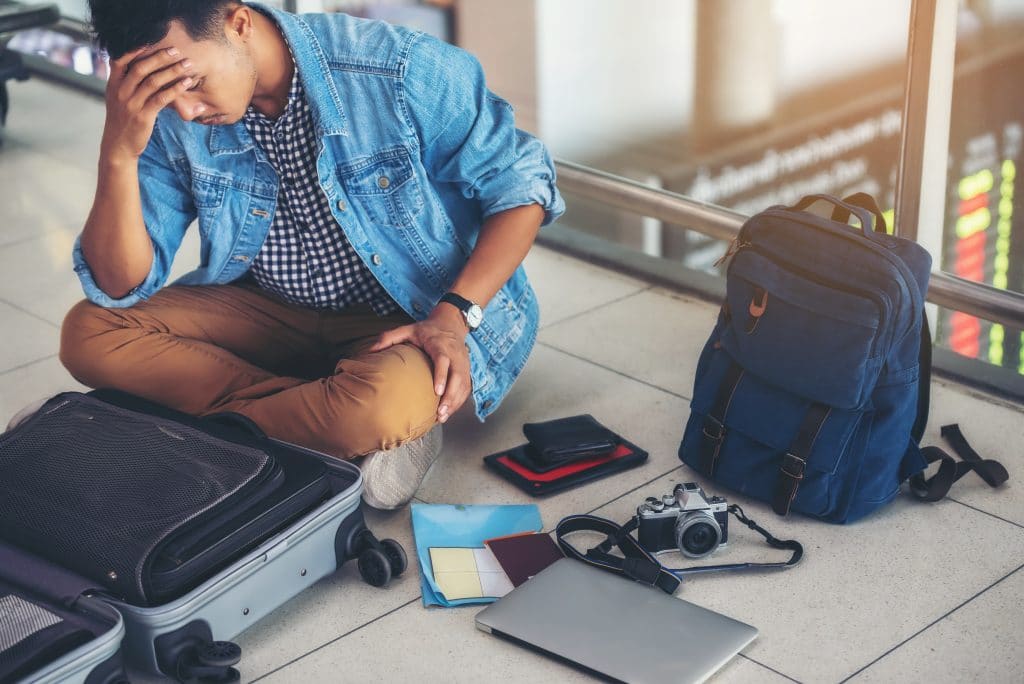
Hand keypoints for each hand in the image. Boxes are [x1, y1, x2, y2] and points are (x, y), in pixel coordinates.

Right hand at [100, 47, 200, 162]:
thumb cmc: (123, 121)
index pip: (119, 60)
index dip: (134, 49)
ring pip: (153, 82)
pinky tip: (187, 84)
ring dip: (173, 72)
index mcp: (113, 85)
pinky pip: (161, 99)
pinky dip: (176, 89)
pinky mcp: (143, 117)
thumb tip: (137, 66)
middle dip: (160, 57)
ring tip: (187, 65)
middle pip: (140, 68)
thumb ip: (124, 83)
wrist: (119, 146)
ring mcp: (131, 104)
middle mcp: (120, 92)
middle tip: (177, 51)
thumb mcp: (118, 99)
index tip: (150, 40)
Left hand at [369, 306, 471, 423]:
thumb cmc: (427, 330)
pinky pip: (466, 388)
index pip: (443, 360)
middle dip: (450, 396)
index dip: (441, 376)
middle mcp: (455, 355)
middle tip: (440, 412)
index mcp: (440, 345)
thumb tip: (370, 351)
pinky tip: (448, 412)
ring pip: (464, 385)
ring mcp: (463, 364)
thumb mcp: (408, 329)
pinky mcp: (466, 370)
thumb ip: (389, 337)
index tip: (437, 392)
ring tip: (442, 417)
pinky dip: (459, 401)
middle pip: (457, 376)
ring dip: (455, 402)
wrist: (451, 323)